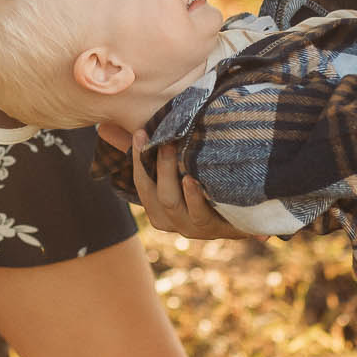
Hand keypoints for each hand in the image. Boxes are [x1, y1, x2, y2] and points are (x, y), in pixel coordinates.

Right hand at [93, 126, 250, 240]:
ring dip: (169, 174)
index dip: (137, 158)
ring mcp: (193, 228)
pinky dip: (193, 196)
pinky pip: (199, 215)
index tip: (141, 132)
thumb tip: (105, 128)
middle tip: (162, 137)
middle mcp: (172, 221)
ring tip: (172, 148)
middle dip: (155, 163)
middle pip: (154, 193)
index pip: (141, 183)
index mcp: (158, 209)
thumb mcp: (177, 168)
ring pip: (171, 202)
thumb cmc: (207, 187)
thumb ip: (147, 151)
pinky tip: (192, 179)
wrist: (251, 216)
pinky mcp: (215, 229)